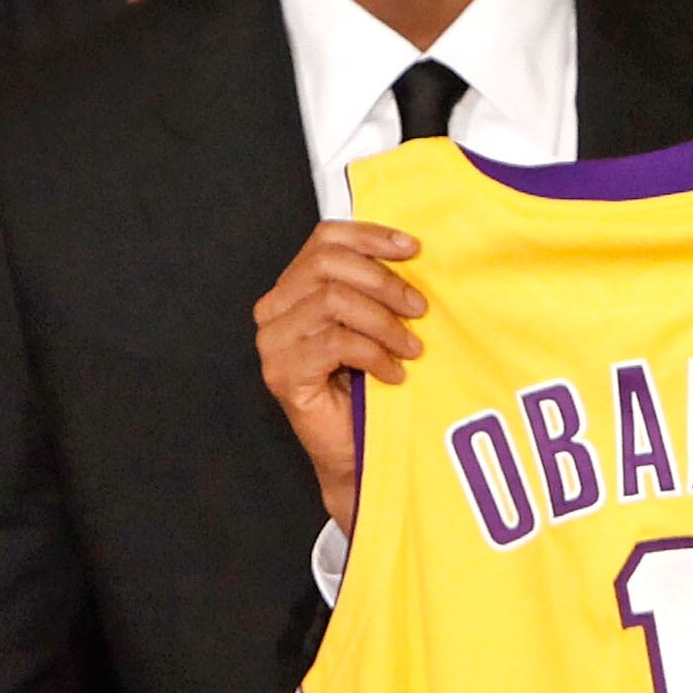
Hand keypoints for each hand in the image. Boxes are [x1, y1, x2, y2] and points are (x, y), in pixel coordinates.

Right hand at [254, 219, 425, 529]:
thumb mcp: (376, 325)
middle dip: (384, 282)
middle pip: (329, 265)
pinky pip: (335, 343)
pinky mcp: (282, 373)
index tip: (413, 249)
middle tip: (420, 310)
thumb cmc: (369, 391)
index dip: (371, 236)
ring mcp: (273, 342)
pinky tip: (394, 374)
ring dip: (384, 322)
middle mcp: (275, 311)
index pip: (326, 239)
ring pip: (333, 302)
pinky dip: (374, 354)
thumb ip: (377, 288)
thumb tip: (413, 253)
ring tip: (411, 348)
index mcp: (294, 289)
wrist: (356, 455)